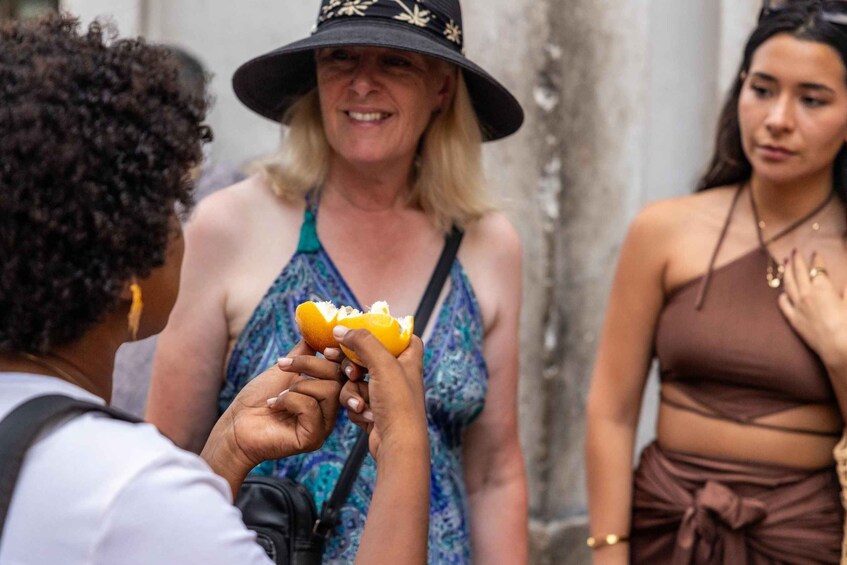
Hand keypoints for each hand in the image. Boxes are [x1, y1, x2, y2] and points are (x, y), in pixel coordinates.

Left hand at [202, 339, 343, 491]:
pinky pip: (311, 408)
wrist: (235, 425)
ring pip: (329, 392)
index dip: (337, 357)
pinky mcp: (312, 439)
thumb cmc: (257, 398)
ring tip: (278, 395)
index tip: (322, 349)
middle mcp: (329, 412)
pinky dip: (289, 400)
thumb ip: (304, 352)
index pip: (344, 371)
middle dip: (310, 365)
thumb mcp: (285, 368)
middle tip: (283, 367)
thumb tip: (316, 327)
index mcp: (326, 396)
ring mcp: (323, 427)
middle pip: (339, 378)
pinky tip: (274, 406)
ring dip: (297, 386)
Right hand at [336, 326, 426, 459]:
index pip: (401, 336)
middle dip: (352, 363)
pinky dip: (355, 406)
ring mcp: (385, 393)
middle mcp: (398, 374)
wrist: (398, 444)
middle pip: (368, 356)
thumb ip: (362, 341)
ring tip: (360, 402)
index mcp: (409, 359)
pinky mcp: (373, 409)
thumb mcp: (382, 364)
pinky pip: (354, 399)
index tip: (362, 330)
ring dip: (353, 391)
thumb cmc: (398, 404)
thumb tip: (340, 329)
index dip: (384, 331)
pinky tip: (365, 415)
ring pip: (356, 380)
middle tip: (338, 361)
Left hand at [779, 251, 846, 367]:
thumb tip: (844, 283)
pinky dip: (782, 297)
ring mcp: (798, 307)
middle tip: (794, 251)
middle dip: (796, 260)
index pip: (817, 268)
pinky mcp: (794, 320)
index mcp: (822, 288)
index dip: (817, 260)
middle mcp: (806, 294)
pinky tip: (782, 293)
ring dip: (786, 272)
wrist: (838, 346)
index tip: (816, 253)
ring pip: (788, 285)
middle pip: (798, 272)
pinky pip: (784, 305)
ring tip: (785, 263)